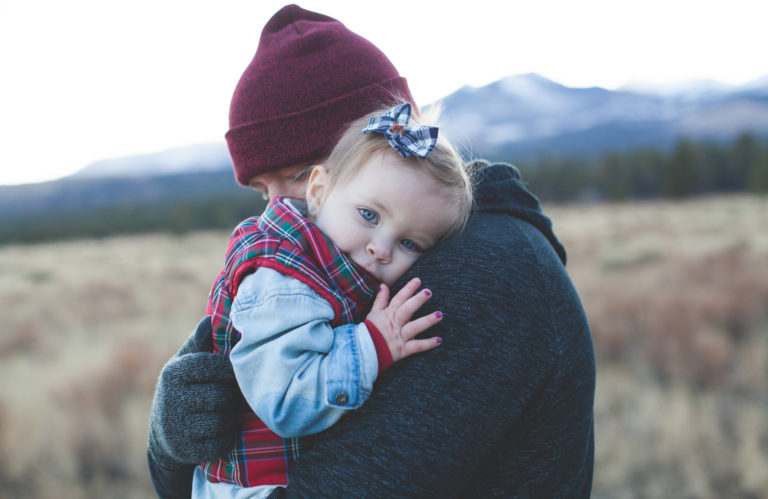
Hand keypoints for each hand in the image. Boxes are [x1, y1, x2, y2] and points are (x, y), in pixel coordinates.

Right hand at [147, 316, 240, 467]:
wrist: (165, 431)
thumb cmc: (185, 387)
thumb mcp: (187, 362)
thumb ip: (201, 342)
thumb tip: (211, 319)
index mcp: (174, 372)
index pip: (213, 366)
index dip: (230, 370)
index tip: (233, 373)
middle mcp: (172, 399)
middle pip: (223, 395)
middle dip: (232, 396)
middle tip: (231, 396)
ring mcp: (177, 427)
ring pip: (224, 420)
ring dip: (231, 417)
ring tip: (225, 412)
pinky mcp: (186, 450)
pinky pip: (221, 442)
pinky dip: (227, 437)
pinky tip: (220, 430)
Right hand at [365, 277, 442, 362]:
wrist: (365, 352)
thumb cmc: (370, 331)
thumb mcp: (373, 313)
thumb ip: (381, 300)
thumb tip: (383, 285)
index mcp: (389, 314)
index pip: (398, 299)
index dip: (408, 289)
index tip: (417, 280)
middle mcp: (395, 324)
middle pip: (406, 311)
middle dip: (417, 301)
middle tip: (428, 292)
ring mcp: (400, 337)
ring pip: (414, 328)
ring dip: (427, 321)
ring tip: (439, 315)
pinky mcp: (403, 350)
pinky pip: (417, 346)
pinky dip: (428, 344)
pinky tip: (439, 340)